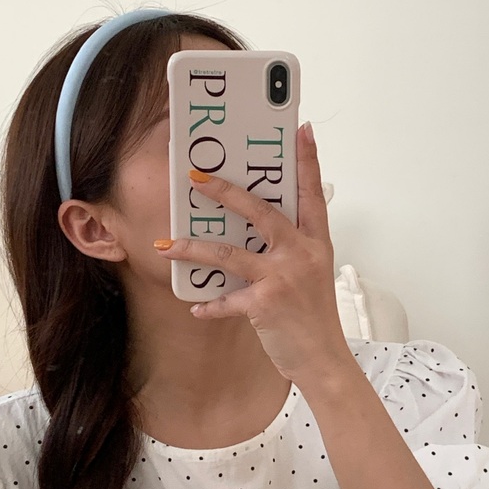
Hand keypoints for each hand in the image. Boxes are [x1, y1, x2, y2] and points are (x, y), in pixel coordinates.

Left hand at [154, 121, 352, 386]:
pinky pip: (227, 300)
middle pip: (261, 212)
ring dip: (192, 248)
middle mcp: (302, 254)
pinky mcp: (266, 303)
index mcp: (316, 243)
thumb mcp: (313, 275)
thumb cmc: (315, 317)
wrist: (324, 358)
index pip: (312, 194)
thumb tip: (261, 234)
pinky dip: (210, 305)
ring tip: (165, 245)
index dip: (307, 162)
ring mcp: (283, 277)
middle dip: (226, 192)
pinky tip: (195, 308)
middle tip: (197, 178)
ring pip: (229, 254)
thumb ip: (292, 250)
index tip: (301, 131)